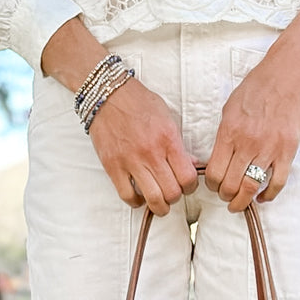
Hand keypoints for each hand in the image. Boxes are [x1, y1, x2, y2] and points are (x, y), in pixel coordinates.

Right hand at [88, 76, 197, 215]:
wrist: (108, 93)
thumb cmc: (139, 103)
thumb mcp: (167, 117)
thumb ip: (179, 144)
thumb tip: (191, 165)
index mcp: (168, 139)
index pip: (187, 177)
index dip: (191, 187)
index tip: (186, 184)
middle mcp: (151, 153)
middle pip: (172, 193)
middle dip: (176, 198)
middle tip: (173, 193)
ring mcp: (131, 161)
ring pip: (153, 199)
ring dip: (159, 206)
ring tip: (159, 202)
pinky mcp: (113, 166)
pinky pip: (127, 196)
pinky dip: (136, 202)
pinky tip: (139, 197)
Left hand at [204, 54, 299, 213]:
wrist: (285, 76)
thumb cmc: (255, 89)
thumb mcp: (229, 109)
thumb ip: (223, 136)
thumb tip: (216, 159)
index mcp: (229, 133)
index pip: (214, 172)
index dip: (211, 185)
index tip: (214, 185)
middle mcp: (247, 144)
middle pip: (230, 185)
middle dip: (225, 196)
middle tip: (226, 196)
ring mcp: (268, 149)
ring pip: (251, 187)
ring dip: (243, 201)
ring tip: (239, 203)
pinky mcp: (287, 151)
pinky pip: (277, 182)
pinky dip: (269, 195)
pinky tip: (263, 196)